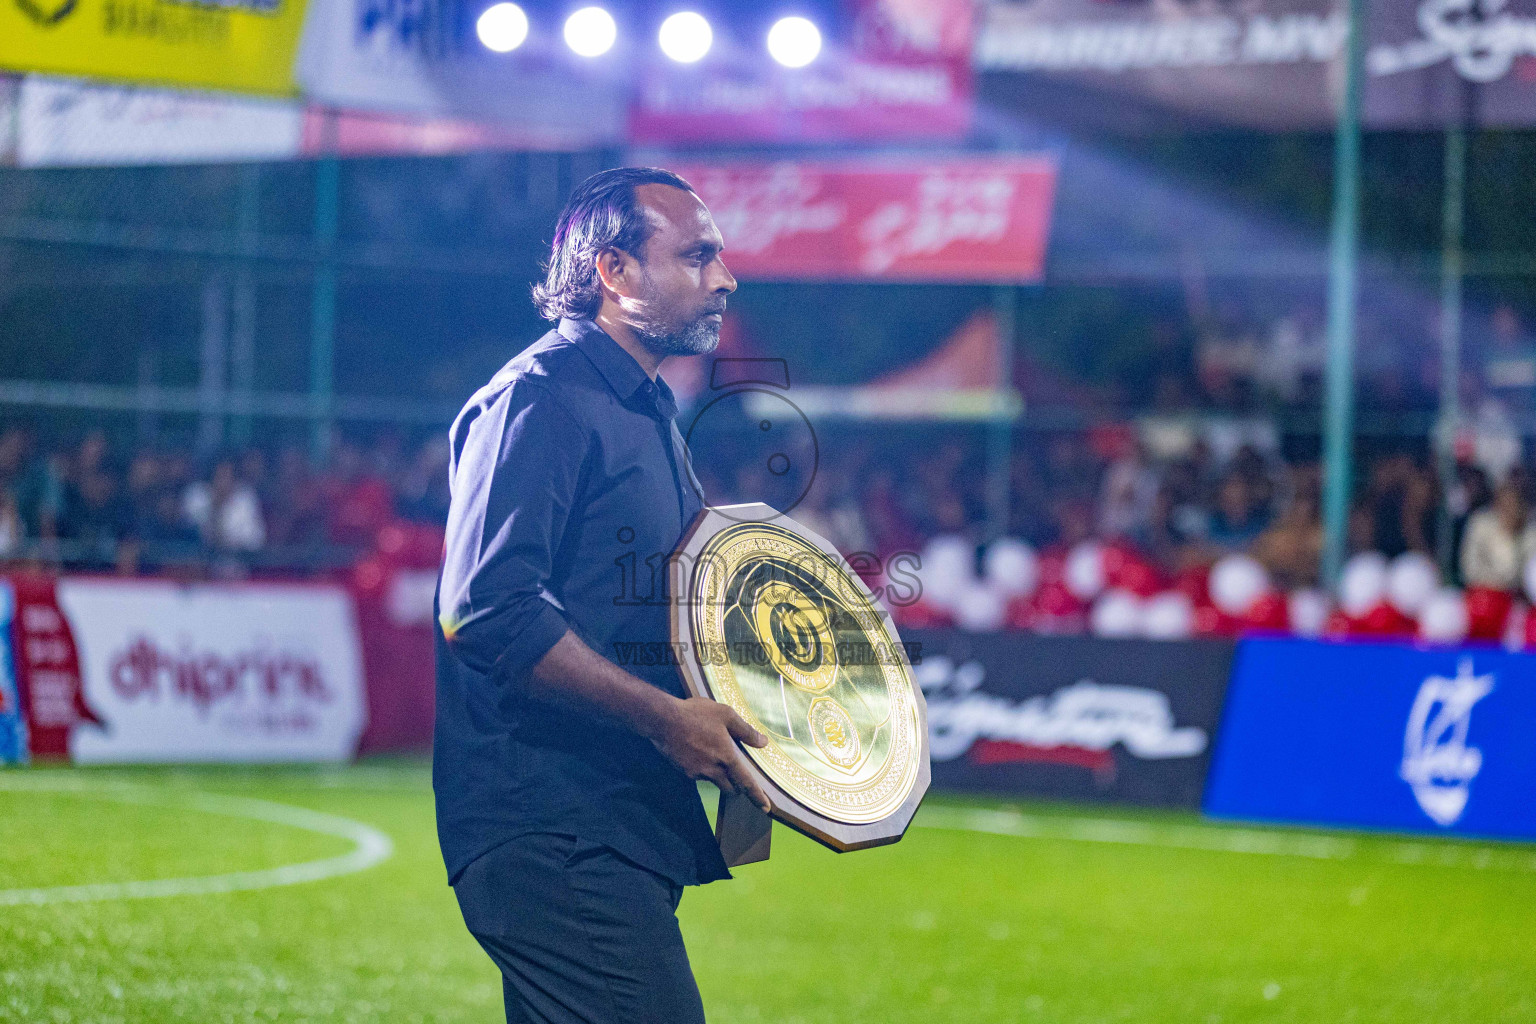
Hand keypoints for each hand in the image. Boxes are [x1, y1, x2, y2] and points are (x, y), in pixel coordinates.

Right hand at [650, 697, 771, 813]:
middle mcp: (713, 770)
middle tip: (738, 777)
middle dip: (736, 787)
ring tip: (714, 755)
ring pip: (714, 781)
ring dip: (718, 776)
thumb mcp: (725, 715)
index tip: (766, 808)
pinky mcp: (685, 772)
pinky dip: (703, 768)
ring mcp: (697, 773)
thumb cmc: (696, 714)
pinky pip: (699, 775)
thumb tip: (763, 742)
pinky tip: (698, 752)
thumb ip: (745, 731)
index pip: (746, 782)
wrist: (663, 721)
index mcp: (727, 757)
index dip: (757, 796)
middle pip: (730, 789)